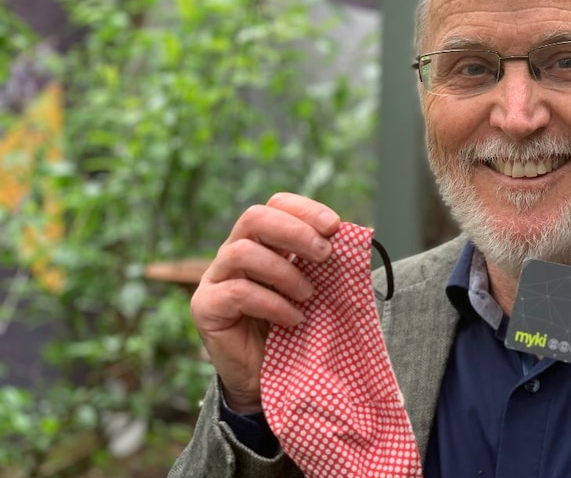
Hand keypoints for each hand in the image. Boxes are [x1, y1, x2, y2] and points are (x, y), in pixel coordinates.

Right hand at [189, 193, 340, 413]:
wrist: (269, 379)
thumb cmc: (293, 328)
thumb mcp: (314, 289)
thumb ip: (323, 264)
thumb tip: (352, 236)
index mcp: (261, 242)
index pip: (275, 205)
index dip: (304, 209)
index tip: (334, 225)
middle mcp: (233, 252)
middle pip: (254, 217)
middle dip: (295, 231)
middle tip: (325, 254)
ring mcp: (215, 278)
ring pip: (242, 252)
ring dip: (284, 271)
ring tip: (308, 295)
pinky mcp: (206, 307)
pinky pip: (237, 292)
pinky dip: (272, 303)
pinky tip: (293, 319)